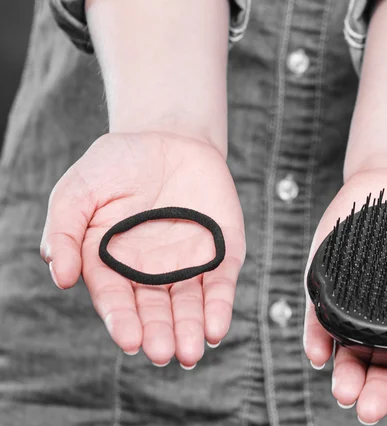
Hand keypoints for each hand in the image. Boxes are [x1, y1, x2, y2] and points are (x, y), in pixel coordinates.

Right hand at [40, 132, 244, 367]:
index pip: (116, 300)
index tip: (130, 340)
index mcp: (113, 264)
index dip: (122, 321)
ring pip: (189, 305)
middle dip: (159, 334)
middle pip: (155, 311)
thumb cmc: (117, 165)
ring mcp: (187, 263)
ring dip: (191, 330)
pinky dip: (220, 306)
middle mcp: (150, 271)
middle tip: (164, 354)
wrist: (167, 137)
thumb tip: (61, 275)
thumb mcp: (79, 189)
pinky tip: (217, 329)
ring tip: (190, 353)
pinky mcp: (220, 251)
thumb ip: (65, 229)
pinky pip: (221, 283)